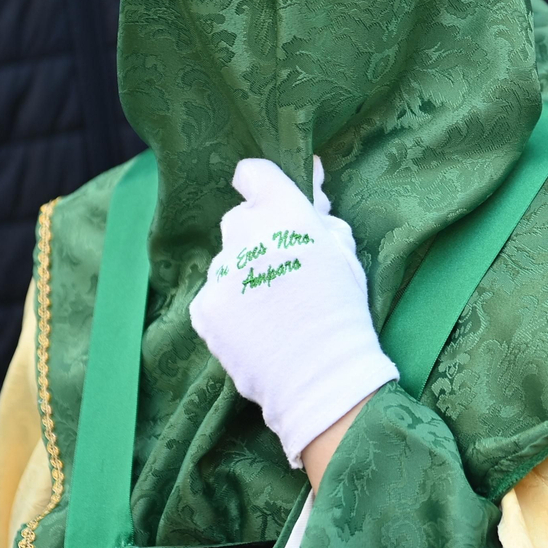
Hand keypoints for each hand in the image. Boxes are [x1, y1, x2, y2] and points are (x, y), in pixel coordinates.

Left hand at [190, 157, 397, 467]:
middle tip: (283, 267)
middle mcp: (246, 234)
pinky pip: (214, 295)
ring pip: (227, 261)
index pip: (254, 174)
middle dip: (257, 234)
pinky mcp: (203, 306)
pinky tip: (254, 327)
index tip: (270, 202)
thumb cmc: (343, 308)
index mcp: (285, 213)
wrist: (321, 374)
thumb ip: (320, 212)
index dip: (261, 186)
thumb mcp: (343, 251)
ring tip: (270, 309)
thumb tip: (314, 173)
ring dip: (243, 273)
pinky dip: (229, 306)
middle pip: (240, 219)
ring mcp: (220, 272)